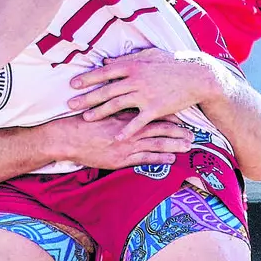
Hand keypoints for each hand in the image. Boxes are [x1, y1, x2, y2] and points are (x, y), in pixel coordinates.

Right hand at [49, 113, 192, 168]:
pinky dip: (160, 159)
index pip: (152, 112)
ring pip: (157, 143)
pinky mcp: (121, 159)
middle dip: (178, 131)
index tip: (182, 115)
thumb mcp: (102, 109)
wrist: (67, 138)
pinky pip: (145, 159)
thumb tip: (131, 101)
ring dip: (174, 145)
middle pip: (160, 128)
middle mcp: (129, 129)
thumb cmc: (83, 123)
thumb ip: (118, 106)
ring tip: (188, 147)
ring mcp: (126, 144)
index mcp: (126, 113)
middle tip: (192, 134)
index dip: (169, 114)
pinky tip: (171, 160)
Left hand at [67, 49, 214, 139]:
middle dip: (86, 98)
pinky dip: (126, 130)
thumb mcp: (149, 56)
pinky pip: (137, 121)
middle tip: (70, 104)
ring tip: (86, 118)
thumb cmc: (172, 64)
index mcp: (133, 65)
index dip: (88, 79)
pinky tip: (116, 137)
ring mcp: (145, 95)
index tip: (73, 84)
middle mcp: (136, 80)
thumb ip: (127, 58)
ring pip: (117, 105)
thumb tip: (107, 61)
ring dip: (100, 112)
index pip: (105, 72)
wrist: (196, 76)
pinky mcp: (155, 109)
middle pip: (106, 90)